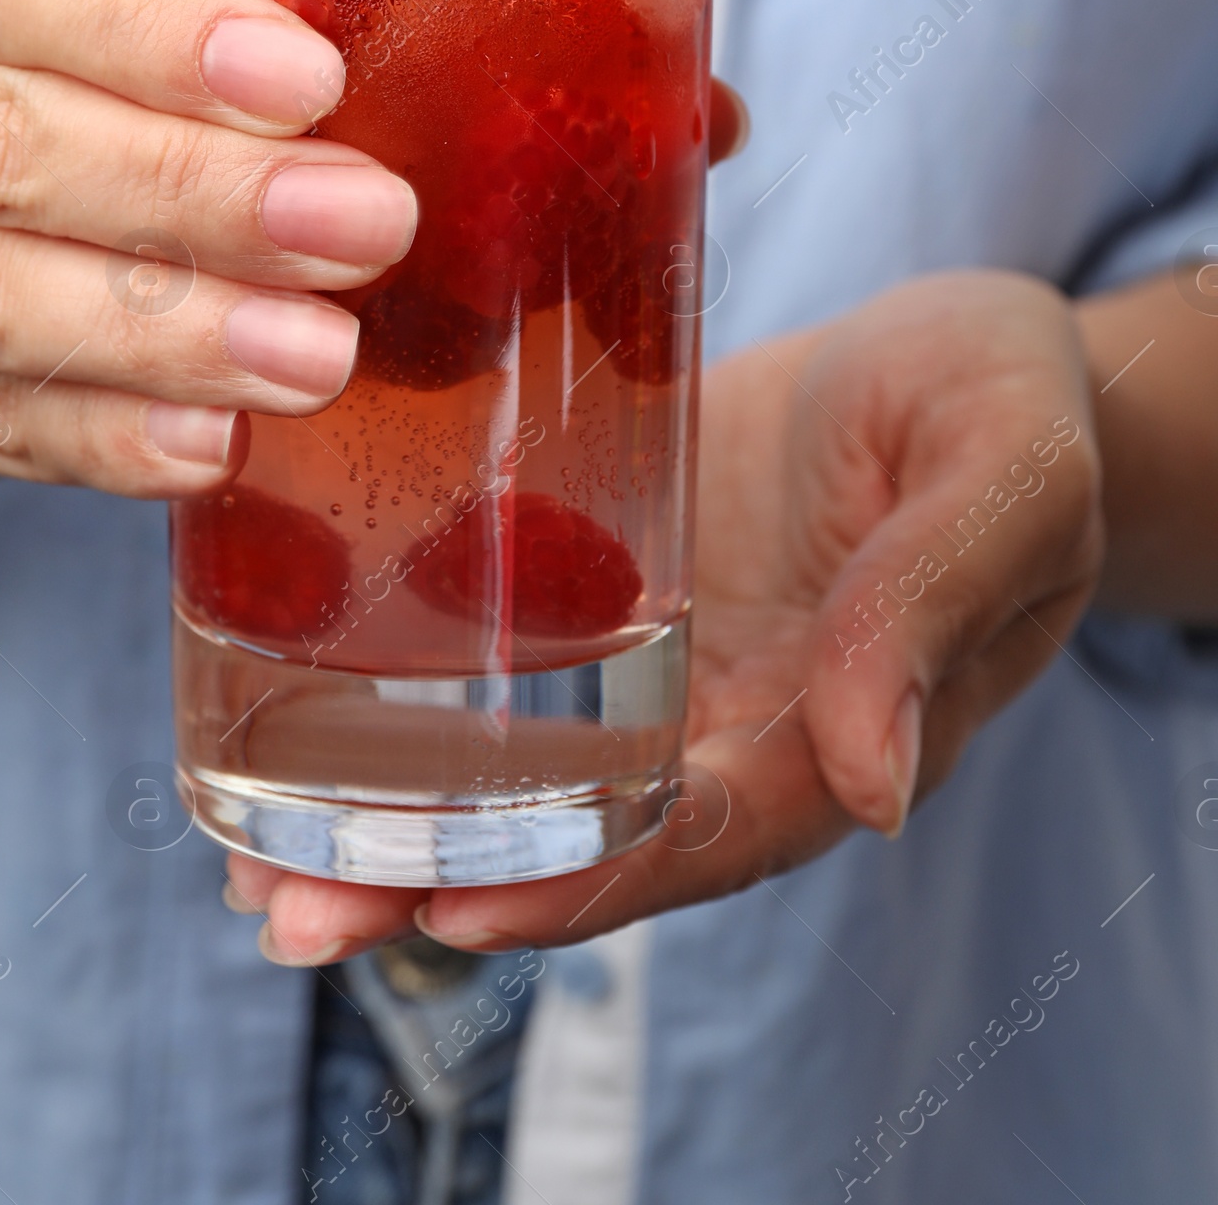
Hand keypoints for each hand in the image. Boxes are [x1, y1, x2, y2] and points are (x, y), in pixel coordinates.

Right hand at [0, 0, 420, 502]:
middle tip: (364, 224)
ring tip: (315, 354)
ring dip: (168, 332)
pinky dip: (106, 438)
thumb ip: (165, 14)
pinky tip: (214, 442)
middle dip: (202, 194)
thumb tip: (349, 92)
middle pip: (1, 147)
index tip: (310, 79)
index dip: (157, 32)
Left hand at [227, 270, 1103, 962]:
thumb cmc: (1008, 408)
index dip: (580, 881)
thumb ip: (934, 605)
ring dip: (389, 823)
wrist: (963, 345)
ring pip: (517, 767)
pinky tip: (278, 705)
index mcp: (834, 728)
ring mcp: (654, 655)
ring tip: (248, 864)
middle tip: (289, 911)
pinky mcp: (597, 567)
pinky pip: (498, 649)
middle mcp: (726, 722)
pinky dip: (397, 695)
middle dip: (434, 884)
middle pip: (578, 836)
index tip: (452, 903)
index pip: (701, 838)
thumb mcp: (1002, 477)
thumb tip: (875, 786)